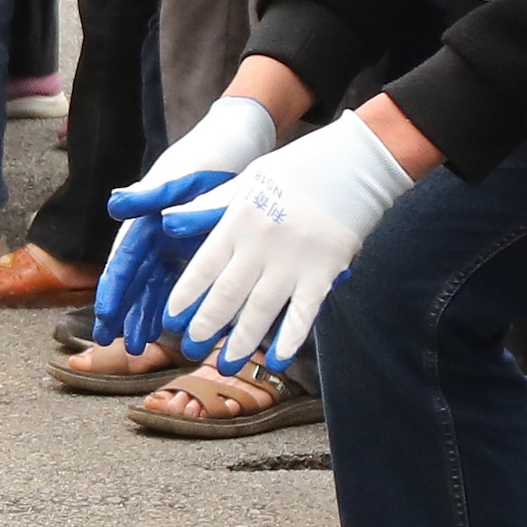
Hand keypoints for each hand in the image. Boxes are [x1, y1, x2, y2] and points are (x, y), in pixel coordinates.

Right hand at [95, 91, 281, 352]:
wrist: (238, 149)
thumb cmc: (206, 159)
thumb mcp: (181, 176)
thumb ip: (151, 194)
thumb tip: (116, 203)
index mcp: (146, 222)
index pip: (123, 263)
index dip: (113, 291)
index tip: (104, 316)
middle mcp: (155, 238)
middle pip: (134, 282)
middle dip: (123, 313)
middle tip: (111, 344)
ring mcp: (173, 247)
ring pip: (155, 289)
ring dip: (145, 316)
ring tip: (138, 347)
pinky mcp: (195, 253)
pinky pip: (181, 286)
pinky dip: (174, 308)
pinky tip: (171, 331)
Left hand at [161, 105, 422, 365]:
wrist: (356, 162)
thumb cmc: (299, 169)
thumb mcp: (248, 178)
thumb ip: (211, 204)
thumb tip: (170, 222)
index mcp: (239, 219)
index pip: (203, 266)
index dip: (186, 295)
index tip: (171, 318)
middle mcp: (262, 243)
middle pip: (227, 294)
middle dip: (207, 325)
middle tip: (191, 349)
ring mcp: (295, 260)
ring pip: (261, 310)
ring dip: (242, 341)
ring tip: (226, 364)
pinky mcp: (326, 271)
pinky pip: (304, 312)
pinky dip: (290, 339)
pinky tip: (278, 360)